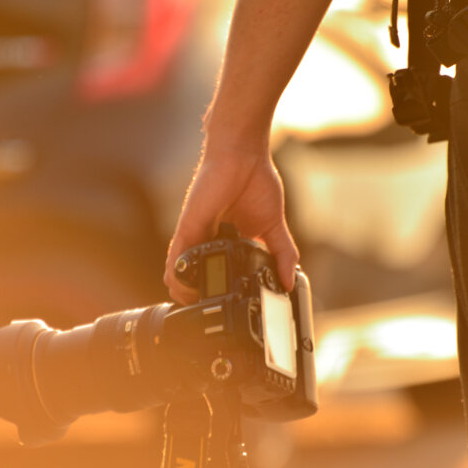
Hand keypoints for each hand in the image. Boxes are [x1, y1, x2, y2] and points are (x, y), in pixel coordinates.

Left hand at [164, 143, 298, 304]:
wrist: (244, 156)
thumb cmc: (256, 182)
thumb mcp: (274, 226)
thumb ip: (282, 253)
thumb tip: (291, 279)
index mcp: (225, 240)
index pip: (215, 272)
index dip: (214, 291)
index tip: (221, 307)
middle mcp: (207, 240)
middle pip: (193, 277)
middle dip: (196, 298)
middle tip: (206, 311)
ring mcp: (196, 235)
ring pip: (179, 272)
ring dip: (183, 292)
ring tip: (194, 304)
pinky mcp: (189, 227)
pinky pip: (176, 257)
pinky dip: (178, 275)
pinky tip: (182, 288)